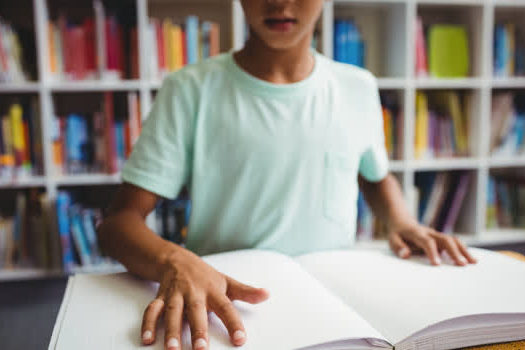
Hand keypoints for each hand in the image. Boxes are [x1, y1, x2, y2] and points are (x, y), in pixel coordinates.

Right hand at [141, 247, 269, 349]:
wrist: (176, 259)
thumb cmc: (205, 275)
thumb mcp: (227, 281)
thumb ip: (246, 292)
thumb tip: (266, 295)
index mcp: (213, 291)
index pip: (226, 308)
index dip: (233, 324)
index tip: (240, 340)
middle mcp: (194, 293)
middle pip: (196, 312)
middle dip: (198, 330)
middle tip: (201, 349)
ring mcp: (176, 295)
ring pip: (172, 312)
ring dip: (171, 331)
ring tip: (173, 349)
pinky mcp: (160, 297)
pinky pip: (152, 310)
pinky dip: (147, 324)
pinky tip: (147, 340)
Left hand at [388, 221, 476, 265]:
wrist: (402, 221)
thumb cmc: (397, 234)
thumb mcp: (392, 239)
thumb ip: (398, 247)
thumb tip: (405, 255)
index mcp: (417, 233)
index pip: (427, 242)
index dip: (432, 252)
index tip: (437, 265)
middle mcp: (429, 233)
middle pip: (445, 239)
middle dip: (454, 252)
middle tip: (462, 265)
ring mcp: (436, 235)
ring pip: (453, 240)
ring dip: (463, 250)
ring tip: (473, 263)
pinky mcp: (441, 238)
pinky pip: (454, 242)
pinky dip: (463, 250)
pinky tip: (470, 259)